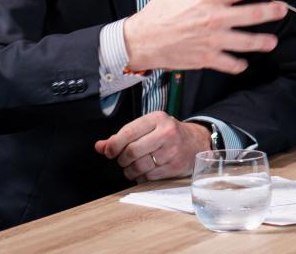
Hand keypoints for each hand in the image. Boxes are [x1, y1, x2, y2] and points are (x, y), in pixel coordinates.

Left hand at [94, 112, 211, 181]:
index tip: (108, 152)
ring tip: (131, 168)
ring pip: (139, 166)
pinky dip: (141, 177)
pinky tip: (144, 172)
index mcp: (157, 119)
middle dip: (122, 159)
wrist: (196, 142)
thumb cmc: (167, 134)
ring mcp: (172, 150)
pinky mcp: (175, 166)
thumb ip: (122, 136)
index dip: (113, 145)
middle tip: (122, 160)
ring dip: (130, 171)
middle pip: (132, 151)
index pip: (128, 133)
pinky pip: (149, 177)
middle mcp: (166, 133)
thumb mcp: (147, 128)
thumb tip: (100, 146)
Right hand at [122, 0, 288, 73]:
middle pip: (252, 15)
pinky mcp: (206, 58)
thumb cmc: (158, 12)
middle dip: (271, 12)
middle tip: (284, 10)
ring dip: (262, 42)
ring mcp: (212, 40)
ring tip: (272, 42)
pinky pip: (229, 63)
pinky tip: (244, 62)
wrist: (141, 41)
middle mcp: (214, 19)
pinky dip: (238, 64)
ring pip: (245, 42)